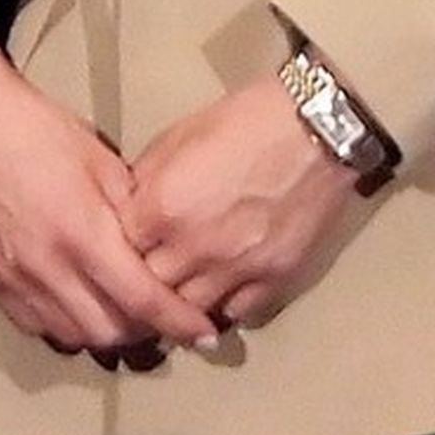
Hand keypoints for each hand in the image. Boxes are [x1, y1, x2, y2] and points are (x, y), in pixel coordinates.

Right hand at [0, 18, 217, 359]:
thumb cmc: (40, 133)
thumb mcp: (104, 164)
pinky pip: (36, 325)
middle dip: (144, 331)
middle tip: (162, 317)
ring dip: (105, 332)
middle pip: (109, 331)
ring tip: (122, 314)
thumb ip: (135, 215)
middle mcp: (47, 266)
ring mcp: (14, 279)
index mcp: (82, 232)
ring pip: (72, 336)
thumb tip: (163, 251)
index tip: (204, 333)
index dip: (179, 322)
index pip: (142, 299)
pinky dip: (66, 325)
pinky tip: (79, 306)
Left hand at [127, 79, 356, 328]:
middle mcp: (194, 247)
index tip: (123, 246)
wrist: (318, 127)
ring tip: (178, 292)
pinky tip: (218, 293)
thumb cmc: (248, 121)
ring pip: (189, 312)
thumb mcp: (179, 137)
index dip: (117, 249)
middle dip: (145, 282)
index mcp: (162, 208)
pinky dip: (223, 306)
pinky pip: (236, 312)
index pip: (116, 251)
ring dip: (180, 302)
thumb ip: (146, 180)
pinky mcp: (274, 278)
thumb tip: (130, 207)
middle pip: (149, 289)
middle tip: (148, 274)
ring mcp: (236, 268)